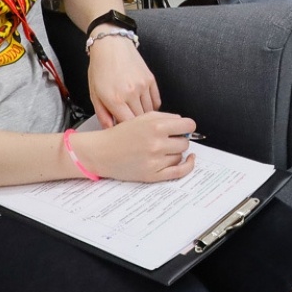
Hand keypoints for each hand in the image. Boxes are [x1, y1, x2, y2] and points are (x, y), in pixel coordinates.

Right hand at [73, 111, 197, 182]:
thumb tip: (184, 124)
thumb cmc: (120, 135)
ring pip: (180, 155)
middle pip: (185, 142)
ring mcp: (155, 160)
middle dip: (179, 139)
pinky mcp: (153, 175)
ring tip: (159, 149)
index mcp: (155, 126)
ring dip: (174, 152)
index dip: (187, 127)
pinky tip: (189, 160)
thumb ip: (166, 118)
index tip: (185, 128)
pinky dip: (187, 166)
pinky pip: (179, 172)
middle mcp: (157, 143)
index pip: (188, 125)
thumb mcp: (142, 117)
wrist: (102, 152)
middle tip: (167, 139)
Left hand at [87, 34, 159, 126]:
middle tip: (130, 125)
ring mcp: (143, 86)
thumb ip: (102, 114)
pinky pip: (156, 101)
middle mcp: (131, 93)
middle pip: (140, 120)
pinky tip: (143, 107)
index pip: (127, 125)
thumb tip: (110, 129)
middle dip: (136, 126)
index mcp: (114, 99)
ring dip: (144, 117)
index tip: (124, 132)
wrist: (112, 45)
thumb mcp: (94, 93)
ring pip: (150, 112)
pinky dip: (152, 107)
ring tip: (136, 116)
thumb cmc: (100, 68)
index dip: (126, 131)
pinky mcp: (151, 79)